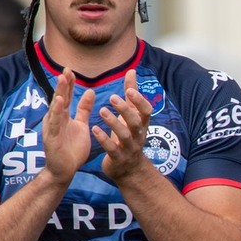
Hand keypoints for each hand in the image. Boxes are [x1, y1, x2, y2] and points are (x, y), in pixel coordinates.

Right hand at [41, 68, 96, 185]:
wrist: (64, 171)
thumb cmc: (71, 149)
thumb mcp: (81, 125)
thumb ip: (83, 109)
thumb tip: (89, 91)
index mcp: (63, 116)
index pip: (66, 96)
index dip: (68, 83)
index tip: (71, 70)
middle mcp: (56, 119)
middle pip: (59, 98)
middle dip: (63, 83)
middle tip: (66, 69)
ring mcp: (53, 127)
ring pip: (56, 107)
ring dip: (59, 93)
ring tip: (62, 79)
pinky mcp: (52, 137)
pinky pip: (55, 123)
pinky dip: (57, 111)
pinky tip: (59, 101)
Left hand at [95, 70, 158, 188]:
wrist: (129, 170)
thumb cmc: (129, 136)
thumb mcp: (131, 116)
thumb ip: (131, 94)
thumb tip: (132, 71)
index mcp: (142, 124)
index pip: (147, 111)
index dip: (140, 101)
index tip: (129, 90)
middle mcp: (138, 136)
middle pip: (136, 122)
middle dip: (126, 110)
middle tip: (112, 98)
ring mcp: (129, 148)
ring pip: (124, 135)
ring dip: (113, 123)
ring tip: (101, 111)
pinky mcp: (118, 159)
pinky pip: (112, 149)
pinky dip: (104, 139)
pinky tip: (94, 129)